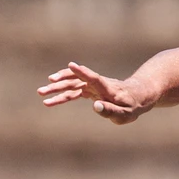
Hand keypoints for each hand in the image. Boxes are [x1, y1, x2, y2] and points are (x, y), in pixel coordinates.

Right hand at [37, 62, 154, 122]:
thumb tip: (95, 106)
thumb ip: (111, 110)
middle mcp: (98, 84)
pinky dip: (63, 92)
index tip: (72, 65)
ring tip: (41, 93)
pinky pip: (74, 90)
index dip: (84, 72)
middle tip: (43, 90)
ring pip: (72, 84)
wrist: (136, 96)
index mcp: (108, 89)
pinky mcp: (90, 89)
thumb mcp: (125, 114)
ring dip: (57, 88)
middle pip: (77, 82)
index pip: (94, 78)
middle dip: (59, 85)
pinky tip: (51, 96)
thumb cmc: (132, 107)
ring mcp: (92, 86)